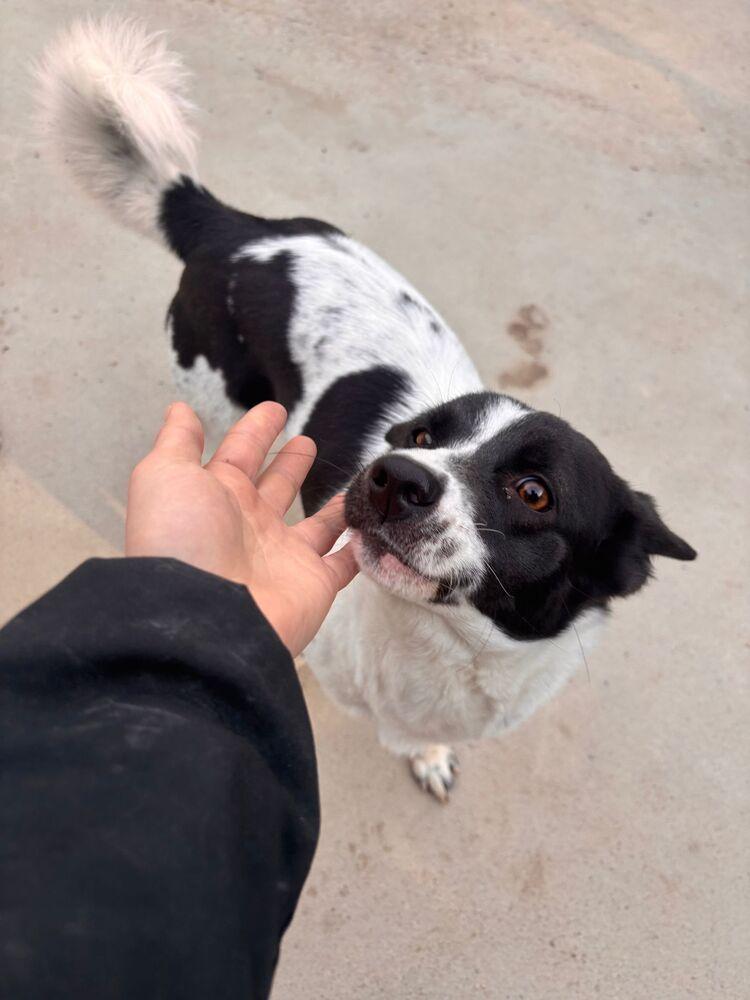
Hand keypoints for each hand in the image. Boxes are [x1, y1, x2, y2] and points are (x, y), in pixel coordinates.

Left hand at [125, 401, 357, 655]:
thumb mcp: (165, 476)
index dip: (255, 431)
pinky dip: (359, 548)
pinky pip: (343, 563)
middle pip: (275, 488)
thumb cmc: (181, 541)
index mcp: (216, 498)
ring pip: (314, 525)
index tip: (275, 409)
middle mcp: (249, 527)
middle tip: (308, 441)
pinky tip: (372, 530)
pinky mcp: (313, 584)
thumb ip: (177, 442)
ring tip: (352, 483)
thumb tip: (179, 409)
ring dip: (330, 506)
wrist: (203, 618)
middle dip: (289, 465)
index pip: (239, 455)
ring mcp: (283, 558)